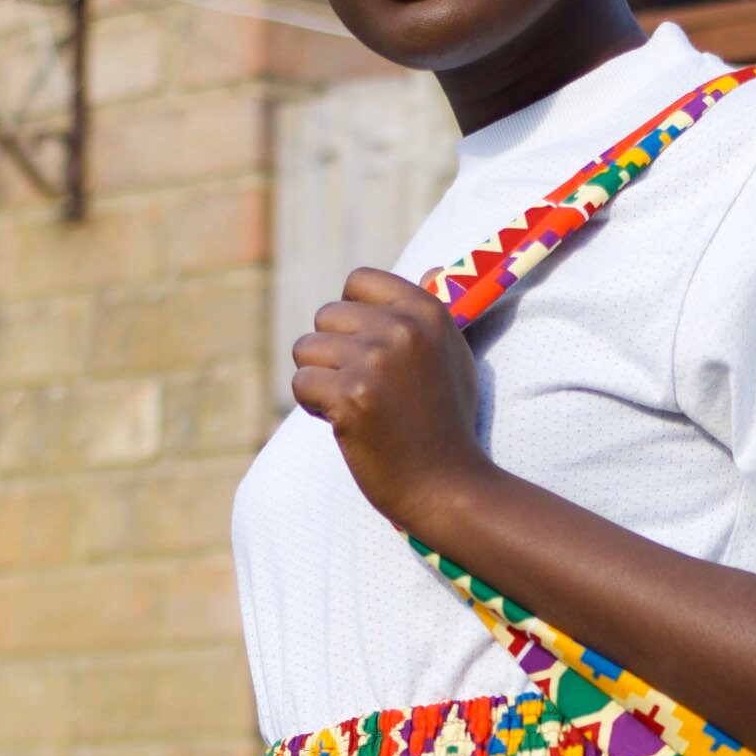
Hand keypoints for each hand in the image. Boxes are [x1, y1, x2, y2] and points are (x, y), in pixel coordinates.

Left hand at [291, 269, 485, 536]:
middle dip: (333, 353)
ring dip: (321, 380)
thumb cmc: (446, 424)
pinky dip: (314, 407)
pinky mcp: (351, 398)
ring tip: (356, 408)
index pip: (359, 281)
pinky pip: (302, 383)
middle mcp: (402, 330)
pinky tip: (346, 425)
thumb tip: (430, 269)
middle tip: (365, 389)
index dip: (352, 316)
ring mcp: (375, 363)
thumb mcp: (453, 357)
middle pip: (326, 315)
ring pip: (306, 349)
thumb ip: (431, 316)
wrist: (448, 486)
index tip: (369, 349)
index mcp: (427, 312)